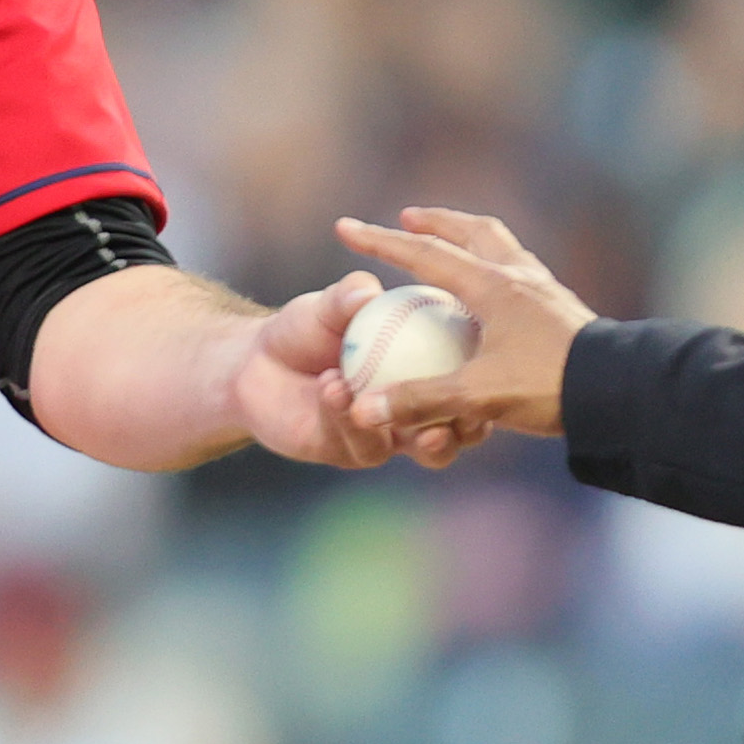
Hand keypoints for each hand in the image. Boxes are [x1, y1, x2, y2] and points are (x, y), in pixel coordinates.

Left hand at [227, 271, 481, 469]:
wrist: (257, 364)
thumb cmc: (307, 327)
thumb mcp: (330, 305)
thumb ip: (349, 296)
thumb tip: (367, 292)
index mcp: (432, 368)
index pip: (473, 375)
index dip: (486, 373)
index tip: (485, 362)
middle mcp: (422, 407)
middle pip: (464, 427)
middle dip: (472, 426)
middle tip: (462, 414)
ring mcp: (394, 435)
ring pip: (425, 449)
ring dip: (417, 430)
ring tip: (395, 408)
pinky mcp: (358, 452)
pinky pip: (366, 442)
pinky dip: (351, 415)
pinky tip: (333, 389)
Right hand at [333, 209, 598, 436]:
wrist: (621, 389)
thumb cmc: (549, 386)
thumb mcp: (478, 397)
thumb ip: (419, 401)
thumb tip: (363, 411)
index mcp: (492, 286)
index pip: (424, 255)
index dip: (379, 242)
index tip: (345, 227)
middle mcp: (518, 276)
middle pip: (471, 232)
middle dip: (435, 222)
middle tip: (409, 217)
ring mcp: (544, 289)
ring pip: (502, 246)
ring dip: (472, 236)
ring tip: (455, 241)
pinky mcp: (563, 308)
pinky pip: (522, 272)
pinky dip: (498, 265)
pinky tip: (498, 288)